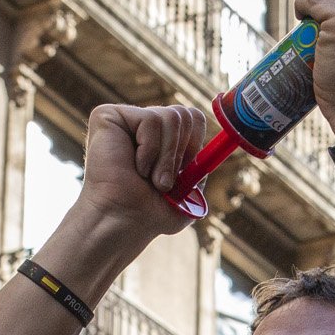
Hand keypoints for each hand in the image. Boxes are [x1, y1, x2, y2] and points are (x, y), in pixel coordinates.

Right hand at [61, 102, 208, 248]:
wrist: (123, 221)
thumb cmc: (150, 212)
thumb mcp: (190, 191)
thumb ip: (204, 165)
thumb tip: (227, 140)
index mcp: (162, 137)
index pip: (194, 118)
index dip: (195, 144)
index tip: (184, 172)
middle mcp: (144, 123)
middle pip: (185, 113)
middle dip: (181, 153)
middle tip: (164, 179)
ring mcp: (126, 118)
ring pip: (171, 117)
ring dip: (166, 156)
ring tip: (148, 176)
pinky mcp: (108, 115)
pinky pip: (150, 120)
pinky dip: (150, 150)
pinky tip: (134, 166)